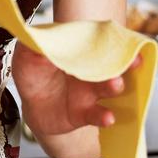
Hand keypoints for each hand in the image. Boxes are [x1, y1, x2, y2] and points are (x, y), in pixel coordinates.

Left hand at [12, 43, 141, 136]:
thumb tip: (37, 43)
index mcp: (78, 51)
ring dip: (113, 85)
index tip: (122, 39)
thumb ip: (31, 46)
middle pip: (110, 63)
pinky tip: (108, 117)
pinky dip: (103, 116)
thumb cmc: (33, 73)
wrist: (33, 105)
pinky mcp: (84, 113)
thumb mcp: (26, 56)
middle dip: (122, 61)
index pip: (98, 41)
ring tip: (116, 84)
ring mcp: (88, 92)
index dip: (112, 40)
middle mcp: (89, 69)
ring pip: (106, 87)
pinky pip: (96, 115)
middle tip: (131, 60)